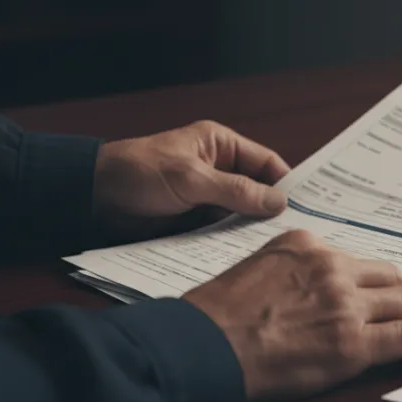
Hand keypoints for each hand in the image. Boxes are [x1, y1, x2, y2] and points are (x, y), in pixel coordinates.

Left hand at [93, 120, 290, 238]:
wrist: (92, 198)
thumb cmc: (138, 173)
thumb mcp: (192, 179)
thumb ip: (237, 191)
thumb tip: (279, 202)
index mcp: (220, 145)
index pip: (267, 163)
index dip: (288, 184)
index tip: (310, 207)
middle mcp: (218, 169)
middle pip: (258, 191)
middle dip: (272, 211)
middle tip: (298, 234)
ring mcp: (207, 196)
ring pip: (241, 214)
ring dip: (251, 230)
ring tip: (276, 249)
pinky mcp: (194, 220)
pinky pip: (222, 231)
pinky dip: (232, 242)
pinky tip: (247, 256)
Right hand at [183, 230, 401, 401]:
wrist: (200, 348)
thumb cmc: (211, 321)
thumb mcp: (250, 275)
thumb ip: (286, 277)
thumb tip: (303, 300)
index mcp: (303, 246)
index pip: (355, 262)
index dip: (375, 281)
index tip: (383, 292)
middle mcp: (329, 266)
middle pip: (387, 279)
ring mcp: (344, 302)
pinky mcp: (353, 340)